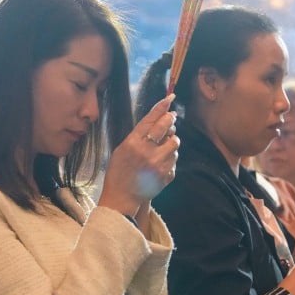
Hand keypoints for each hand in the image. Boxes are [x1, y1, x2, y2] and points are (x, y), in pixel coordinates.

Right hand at [99, 95, 178, 216]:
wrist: (122, 197)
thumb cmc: (119, 171)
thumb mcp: (122, 148)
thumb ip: (139, 135)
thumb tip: (159, 120)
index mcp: (133, 143)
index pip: (150, 120)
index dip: (161, 107)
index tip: (170, 97)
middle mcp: (146, 152)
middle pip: (166, 127)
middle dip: (170, 120)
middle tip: (171, 119)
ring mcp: (158, 165)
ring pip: (175, 143)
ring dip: (171, 142)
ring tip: (162, 147)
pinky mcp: (166, 175)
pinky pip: (175, 159)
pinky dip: (170, 158)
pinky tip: (160, 163)